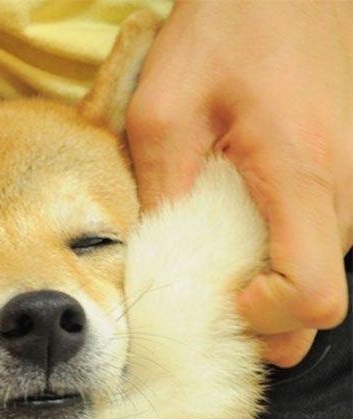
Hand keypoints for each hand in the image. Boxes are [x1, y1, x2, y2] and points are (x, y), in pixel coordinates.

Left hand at [126, 1, 351, 366]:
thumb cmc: (227, 29)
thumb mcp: (164, 108)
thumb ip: (162, 186)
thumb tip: (157, 251)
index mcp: (301, 178)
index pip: (316, 295)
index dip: (272, 318)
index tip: (225, 300)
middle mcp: (343, 187)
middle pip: (322, 295)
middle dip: (266, 314)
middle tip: (207, 295)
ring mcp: (351, 178)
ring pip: (322, 266)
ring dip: (271, 280)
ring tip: (214, 255)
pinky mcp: (343, 167)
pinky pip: (318, 232)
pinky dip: (281, 249)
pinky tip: (237, 224)